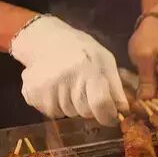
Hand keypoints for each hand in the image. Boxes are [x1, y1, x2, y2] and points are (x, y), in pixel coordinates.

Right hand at [11, 16, 128, 125]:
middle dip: (90, 107)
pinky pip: (52, 112)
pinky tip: (56, 88)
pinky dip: (57, 106)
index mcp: (87, 68)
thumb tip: (124, 111)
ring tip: (69, 85)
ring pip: (68, 113)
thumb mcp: (104, 60)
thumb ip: (115, 86)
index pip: (100, 103)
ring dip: (73, 105)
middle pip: (85, 112)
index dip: (108, 115)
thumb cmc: (81, 49)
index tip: (111, 117)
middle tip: (85, 89)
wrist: (45, 39)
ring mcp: (47, 86)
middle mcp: (66, 78)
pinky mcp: (32, 92)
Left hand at [128, 16, 157, 101]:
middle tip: (131, 106)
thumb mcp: (143, 58)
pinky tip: (140, 94)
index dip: (152, 109)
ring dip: (149, 102)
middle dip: (149, 107)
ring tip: (134, 100)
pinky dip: (152, 96)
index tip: (135, 109)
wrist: (157, 25)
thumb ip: (146, 81)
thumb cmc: (149, 38)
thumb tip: (144, 103)